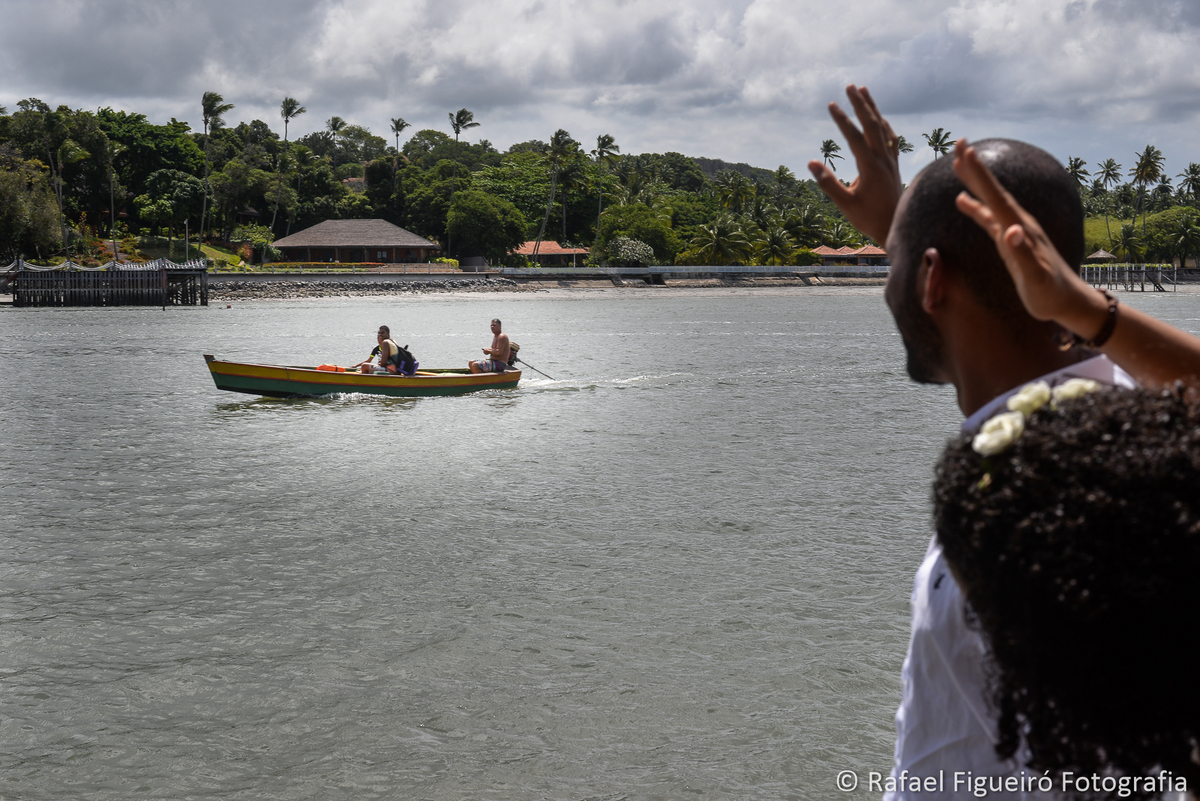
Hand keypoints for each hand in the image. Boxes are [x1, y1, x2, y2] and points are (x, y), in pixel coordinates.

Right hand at [807, 84, 902, 243]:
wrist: (895, 227)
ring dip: (872, 108)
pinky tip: (879, 118)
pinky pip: (891, 139)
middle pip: (872, 125)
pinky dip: (884, 125)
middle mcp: (883, 159)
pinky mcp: (894, 165)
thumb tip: (811, 163)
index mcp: (870, 167)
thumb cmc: (868, 218)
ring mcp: (891, 161)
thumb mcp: (845, 204)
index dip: (843, 120)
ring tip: (863, 91)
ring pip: (883, 128)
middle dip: (860, 104)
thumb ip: (828, 184)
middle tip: (850, 86)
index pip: (854, 137)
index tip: (832, 105)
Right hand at [952, 139, 1106, 334]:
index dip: (980, 175)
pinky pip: (988, 217)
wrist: (1066, 300)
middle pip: (993, 191)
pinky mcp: (1010, 241)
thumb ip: (1023, 254)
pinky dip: (975, 206)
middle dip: (975, 168)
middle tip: (960, 142)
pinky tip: (963, 200)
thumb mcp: (1035, 277)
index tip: (967, 152)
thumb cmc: (1049, 293)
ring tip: (958, 163)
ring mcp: (1014, 231)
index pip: (996, 197)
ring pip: (989, 200)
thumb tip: (1011, 230)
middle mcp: (1017, 224)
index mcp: (1020, 228)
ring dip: (974, 181)